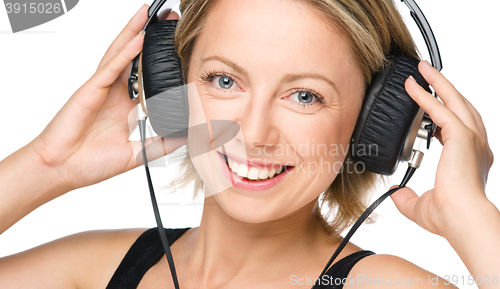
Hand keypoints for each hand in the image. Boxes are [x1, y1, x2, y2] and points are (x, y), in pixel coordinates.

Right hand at [27, 5, 185, 192]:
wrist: (61, 171)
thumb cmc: (89, 163)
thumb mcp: (136, 154)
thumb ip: (161, 144)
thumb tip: (187, 138)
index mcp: (124, 108)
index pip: (146, 78)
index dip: (160, 62)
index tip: (178, 50)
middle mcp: (114, 94)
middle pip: (133, 58)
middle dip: (148, 38)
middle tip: (166, 20)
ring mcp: (101, 90)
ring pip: (120, 55)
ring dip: (134, 33)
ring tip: (148, 15)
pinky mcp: (89, 91)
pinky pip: (110, 68)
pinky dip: (124, 53)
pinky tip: (137, 39)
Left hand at [390, 60, 493, 236]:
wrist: (461, 218)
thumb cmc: (448, 217)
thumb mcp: (420, 206)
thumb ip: (407, 198)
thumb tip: (394, 193)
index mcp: (472, 160)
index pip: (459, 129)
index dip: (445, 116)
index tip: (431, 110)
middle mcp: (476, 145)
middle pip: (461, 106)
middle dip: (445, 88)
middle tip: (429, 74)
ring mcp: (472, 139)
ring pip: (454, 100)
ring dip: (438, 82)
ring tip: (423, 68)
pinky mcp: (461, 136)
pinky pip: (440, 109)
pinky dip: (425, 95)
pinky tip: (412, 86)